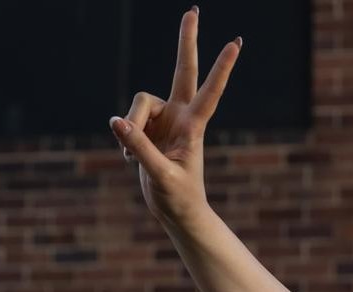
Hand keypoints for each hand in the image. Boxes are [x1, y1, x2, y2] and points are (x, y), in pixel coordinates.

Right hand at [109, 7, 240, 226]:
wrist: (176, 211)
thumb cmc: (178, 197)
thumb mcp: (158, 174)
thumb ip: (138, 147)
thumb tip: (116, 121)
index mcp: (194, 126)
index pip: (210, 91)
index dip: (222, 68)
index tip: (236, 44)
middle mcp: (180, 116)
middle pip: (182, 70)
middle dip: (187, 41)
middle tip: (193, 10)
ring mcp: (164, 120)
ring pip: (137, 104)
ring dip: (129, 128)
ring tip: (132, 157)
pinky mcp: (147, 128)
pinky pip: (125, 122)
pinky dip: (125, 141)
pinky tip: (131, 159)